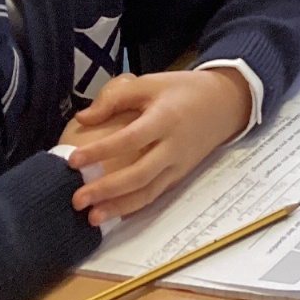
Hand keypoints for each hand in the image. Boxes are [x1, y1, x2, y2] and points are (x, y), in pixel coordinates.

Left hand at [65, 69, 252, 224]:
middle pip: (140, 174)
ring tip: (91, 217)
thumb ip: (115, 98)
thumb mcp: (150, 83)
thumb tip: (83, 118)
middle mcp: (174, 146)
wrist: (225, 103)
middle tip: (77, 199)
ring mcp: (179, 164)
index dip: (102, 150)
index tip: (73, 160)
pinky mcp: (180, 175)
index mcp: (166, 119)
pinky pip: (156, 194)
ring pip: (149, 191)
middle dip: (108, 189)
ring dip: (119, 207)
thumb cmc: (183, 91)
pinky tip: (113, 213)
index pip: (131, 139)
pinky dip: (134, 206)